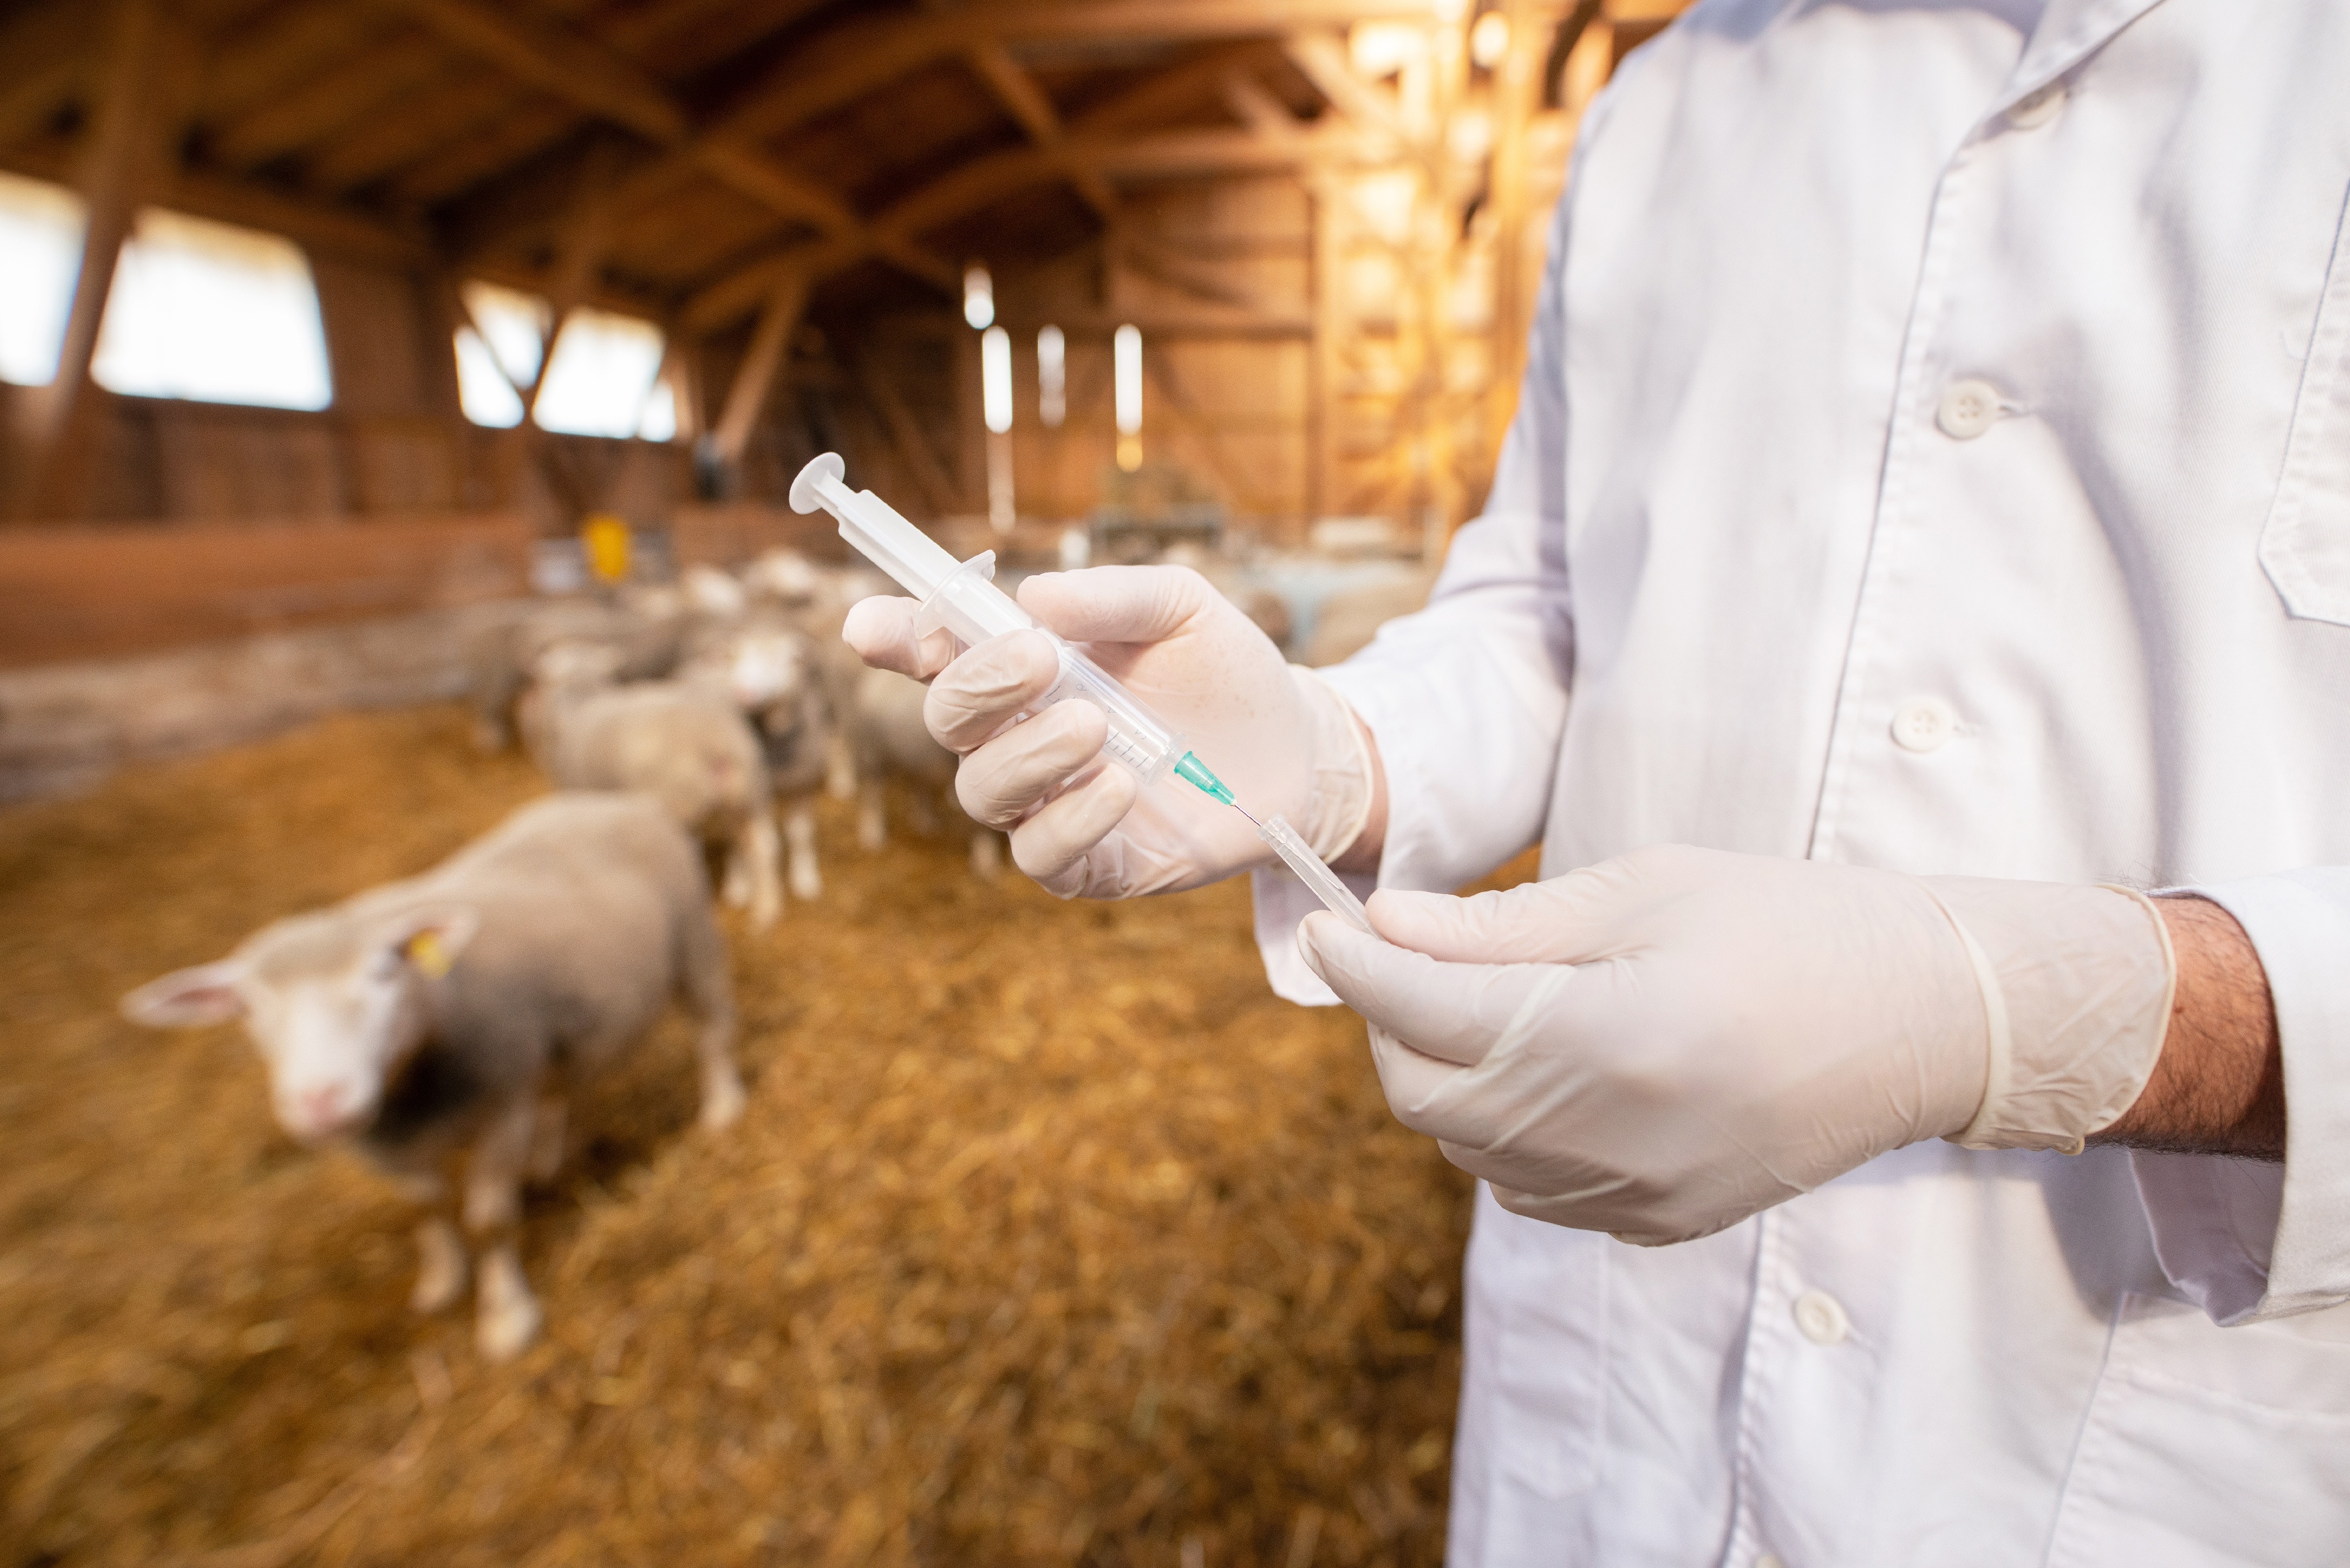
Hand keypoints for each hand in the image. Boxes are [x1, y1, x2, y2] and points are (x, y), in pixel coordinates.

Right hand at [844, 566, 1371, 896]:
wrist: (1295, 749)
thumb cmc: (1225, 670)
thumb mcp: (1182, 608)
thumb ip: (1111, 597)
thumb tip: (1033, 595)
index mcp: (1023, 666)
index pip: (934, 651)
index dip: (894, 636)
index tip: (873, 625)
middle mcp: (1018, 734)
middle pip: (948, 720)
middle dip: (978, 686)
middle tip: (1040, 660)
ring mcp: (1046, 802)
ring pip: (982, 791)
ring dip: (1027, 754)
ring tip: (1095, 726)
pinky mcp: (1086, 863)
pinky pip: (1040, 854)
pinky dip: (1069, 819)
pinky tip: (1118, 788)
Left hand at [1298, 845, 2173, 1243]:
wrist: (1927, 1023)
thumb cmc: (1790, 925)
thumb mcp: (1643, 891)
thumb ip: (1501, 926)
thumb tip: (1383, 926)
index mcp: (1613, 1039)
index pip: (1427, 1016)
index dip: (1358, 970)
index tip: (1328, 926)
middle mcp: (1615, 1139)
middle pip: (1427, 1098)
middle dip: (1393, 1026)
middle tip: (1409, 958)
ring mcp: (1636, 1197)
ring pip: (1467, 1149)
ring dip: (1446, 1076)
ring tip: (1485, 1003)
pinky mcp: (1656, 1223)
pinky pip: (1527, 1185)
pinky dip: (1503, 1128)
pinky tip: (1545, 1067)